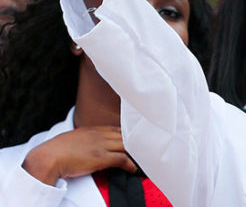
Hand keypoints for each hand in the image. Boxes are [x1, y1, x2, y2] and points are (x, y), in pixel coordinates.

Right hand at [22, 126, 136, 185]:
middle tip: (145, 147)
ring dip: (136, 152)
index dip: (126, 133)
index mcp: (93, 129)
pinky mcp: (101, 158)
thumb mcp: (73, 138)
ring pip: (126, 145)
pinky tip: (134, 169)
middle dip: (135, 141)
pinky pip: (122, 159)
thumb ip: (84, 138)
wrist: (49, 157)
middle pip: (124, 135)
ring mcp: (101, 145)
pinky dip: (130, 164)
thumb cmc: (56, 150)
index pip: (116, 128)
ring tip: (143, 158)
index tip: (134, 138)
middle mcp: (99, 135)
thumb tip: (87, 146)